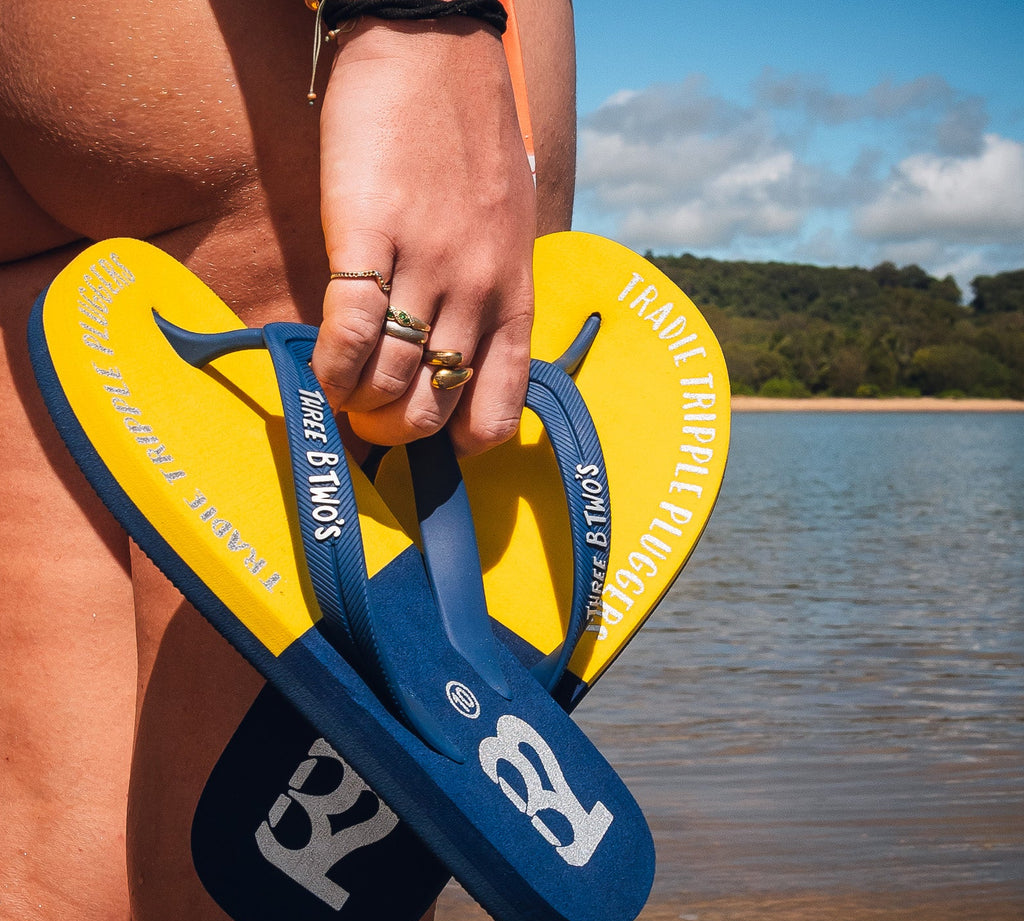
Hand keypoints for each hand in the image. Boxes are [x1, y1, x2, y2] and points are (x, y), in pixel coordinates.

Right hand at [314, 17, 536, 455]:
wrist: (433, 48)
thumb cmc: (470, 142)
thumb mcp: (508, 230)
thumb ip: (489, 294)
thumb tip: (454, 351)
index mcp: (514, 297)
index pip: (499, 410)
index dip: (459, 442)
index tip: (430, 432)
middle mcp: (476, 293)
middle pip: (433, 410)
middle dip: (394, 432)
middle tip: (369, 416)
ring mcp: (426, 266)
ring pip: (391, 384)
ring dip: (358, 405)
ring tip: (342, 392)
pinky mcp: (370, 234)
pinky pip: (350, 331)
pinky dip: (329, 367)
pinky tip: (320, 369)